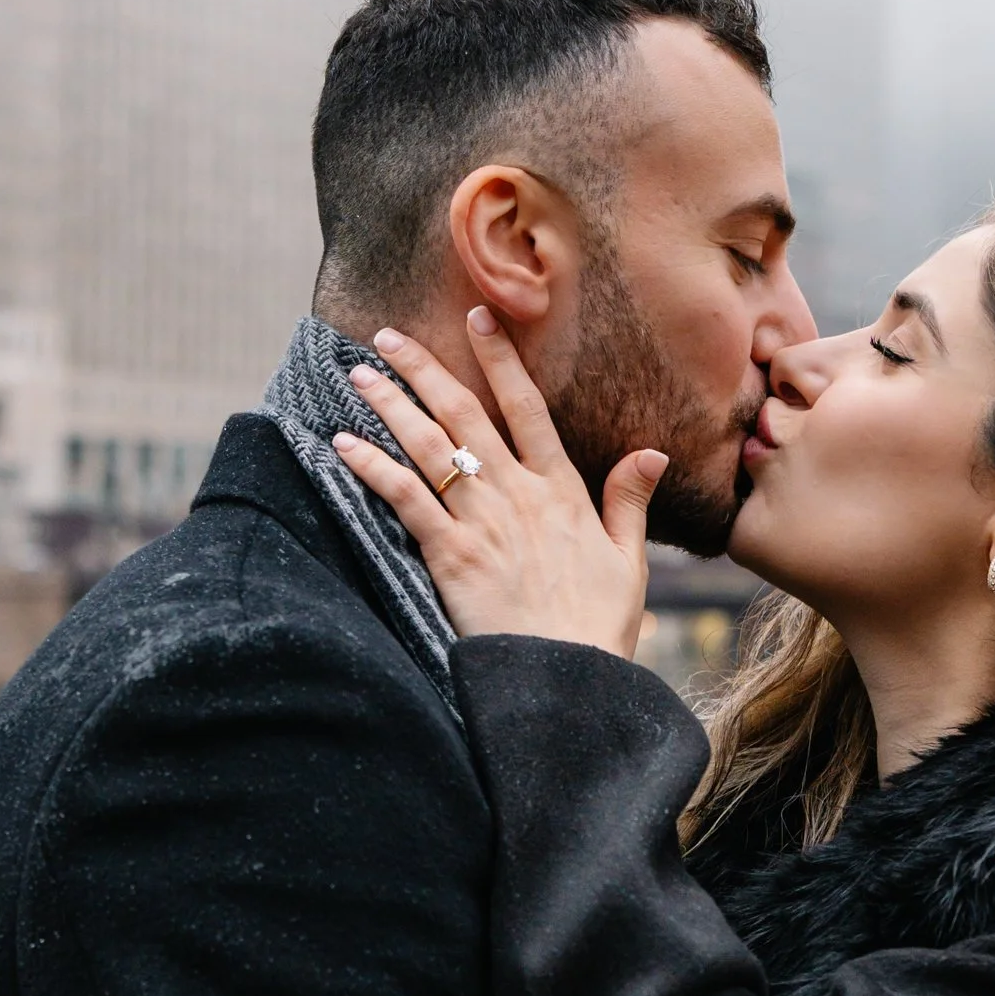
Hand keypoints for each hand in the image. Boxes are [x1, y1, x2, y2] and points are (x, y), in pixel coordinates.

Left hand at [334, 313, 667, 656]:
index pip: (527, 408)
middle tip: (388, 335)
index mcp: (561, 491)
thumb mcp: (628, 560)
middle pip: (466, 415)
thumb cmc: (598, 626)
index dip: (501, 359)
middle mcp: (518, 495)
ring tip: (359, 374)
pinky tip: (343, 444)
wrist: (566, 678)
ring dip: (391, 406)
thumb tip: (652, 452)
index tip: (478, 317)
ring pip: (430, 447)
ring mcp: (482, 523)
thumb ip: (629, 500)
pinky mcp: (450, 555)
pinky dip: (372, 468)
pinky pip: (405, 499)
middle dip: (425, 369)